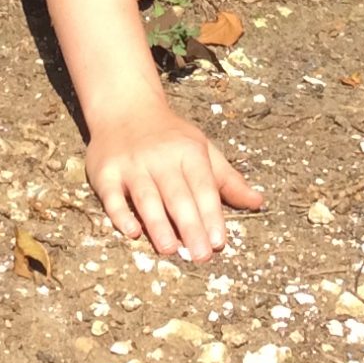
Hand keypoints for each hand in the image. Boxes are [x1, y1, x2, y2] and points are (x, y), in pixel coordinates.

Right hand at [84, 98, 262, 261]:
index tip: (220, 242)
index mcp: (188, 152)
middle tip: (200, 255)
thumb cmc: (170, 137)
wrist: (125, 107)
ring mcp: (131, 165)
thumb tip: (258, 202)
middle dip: (190, 226)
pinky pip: (111, 195)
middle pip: (177, 195)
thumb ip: (228, 180)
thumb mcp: (203, 150)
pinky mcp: (105, 172)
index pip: (203, 187)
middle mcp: (160, 157)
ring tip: (170, 249)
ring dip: (157, 223)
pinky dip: (120, 213)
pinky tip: (131, 231)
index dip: (212, 215)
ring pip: (146, 197)